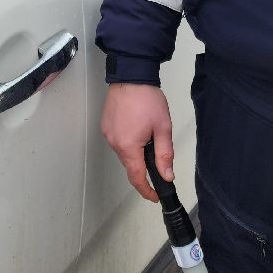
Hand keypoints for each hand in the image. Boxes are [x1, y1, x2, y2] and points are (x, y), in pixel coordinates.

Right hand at [101, 83, 172, 201]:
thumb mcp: (162, 128)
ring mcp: (108, 134)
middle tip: (158, 158)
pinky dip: (128, 141)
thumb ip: (164, 154)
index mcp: (129, 146)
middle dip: (143, 166)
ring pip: (124, 152)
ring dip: (136, 152)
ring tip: (148, 135)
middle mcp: (114, 142)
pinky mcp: (106, 125)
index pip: (136, 177)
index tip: (154, 196)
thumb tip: (167, 175)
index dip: (146, 190)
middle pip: (130, 165)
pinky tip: (137, 128)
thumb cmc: (147, 98)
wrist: (131, 76)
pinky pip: (118, 141)